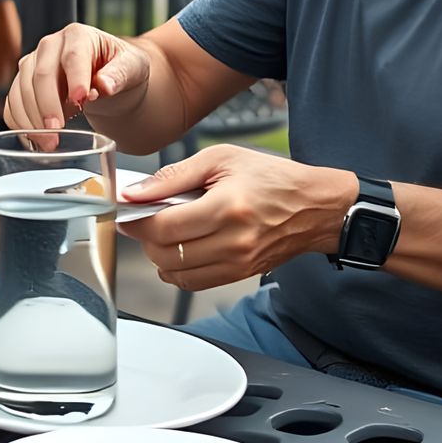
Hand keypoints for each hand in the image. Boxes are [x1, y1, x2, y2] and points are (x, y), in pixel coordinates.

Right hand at [5, 22, 150, 142]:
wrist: (107, 75)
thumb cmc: (121, 67)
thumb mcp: (132, 67)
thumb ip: (120, 74)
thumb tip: (104, 86)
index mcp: (78, 36)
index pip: (73, 56)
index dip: (75, 78)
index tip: (81, 100)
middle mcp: (50, 46)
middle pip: (41, 74)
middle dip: (46, 105)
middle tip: (56, 131)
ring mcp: (32, 64)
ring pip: (21, 89)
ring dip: (31, 119)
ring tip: (49, 142)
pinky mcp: (23, 84)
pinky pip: (13, 104)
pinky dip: (20, 123)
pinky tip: (34, 139)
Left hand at [119, 145, 355, 291]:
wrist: (316, 207)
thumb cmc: (271, 177)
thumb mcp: (221, 159)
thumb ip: (173, 177)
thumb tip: (134, 192)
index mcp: (227, 208)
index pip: (164, 228)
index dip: (135, 222)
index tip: (126, 213)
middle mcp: (233, 241)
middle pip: (165, 254)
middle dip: (144, 237)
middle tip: (143, 219)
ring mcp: (238, 263)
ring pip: (176, 274)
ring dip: (158, 255)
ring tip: (163, 233)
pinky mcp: (241, 274)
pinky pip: (194, 283)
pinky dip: (177, 270)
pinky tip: (178, 249)